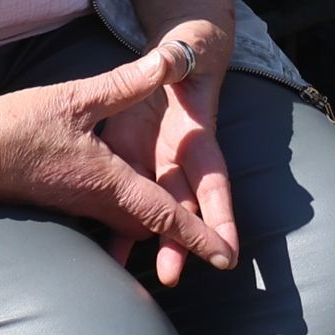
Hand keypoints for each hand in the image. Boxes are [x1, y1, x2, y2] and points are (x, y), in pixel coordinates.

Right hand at [0, 42, 236, 271]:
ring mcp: (77, 204)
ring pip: (128, 222)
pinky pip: (106, 215)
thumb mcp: (78, 97)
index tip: (225, 257)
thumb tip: (168, 60)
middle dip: (181, 236)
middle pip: (150, 225)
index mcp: (108, 183)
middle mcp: (96, 202)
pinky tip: (130, 196)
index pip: (164, 216)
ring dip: (154, 224)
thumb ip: (127, 82)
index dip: (197, 235)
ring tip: (181, 223)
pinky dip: (128, 211)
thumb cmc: (19, 126)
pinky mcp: (61, 199)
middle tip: (212, 241)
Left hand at [94, 18, 237, 284]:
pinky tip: (106, 257)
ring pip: (153, 212)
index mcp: (197, 136)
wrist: (175, 63)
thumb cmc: (184, 60)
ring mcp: (154, 165)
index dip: (220, 214)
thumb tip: (172, 58)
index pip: (212, 179)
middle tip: (171, 274)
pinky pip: (123, 201)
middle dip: (179, 243)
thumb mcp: (182, 56)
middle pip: (182, 207)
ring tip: (135, 279)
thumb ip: (176, 60)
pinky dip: (116, 229)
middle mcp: (179, 159)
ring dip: (147, 244)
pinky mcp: (128, 163)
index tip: (228, 248)